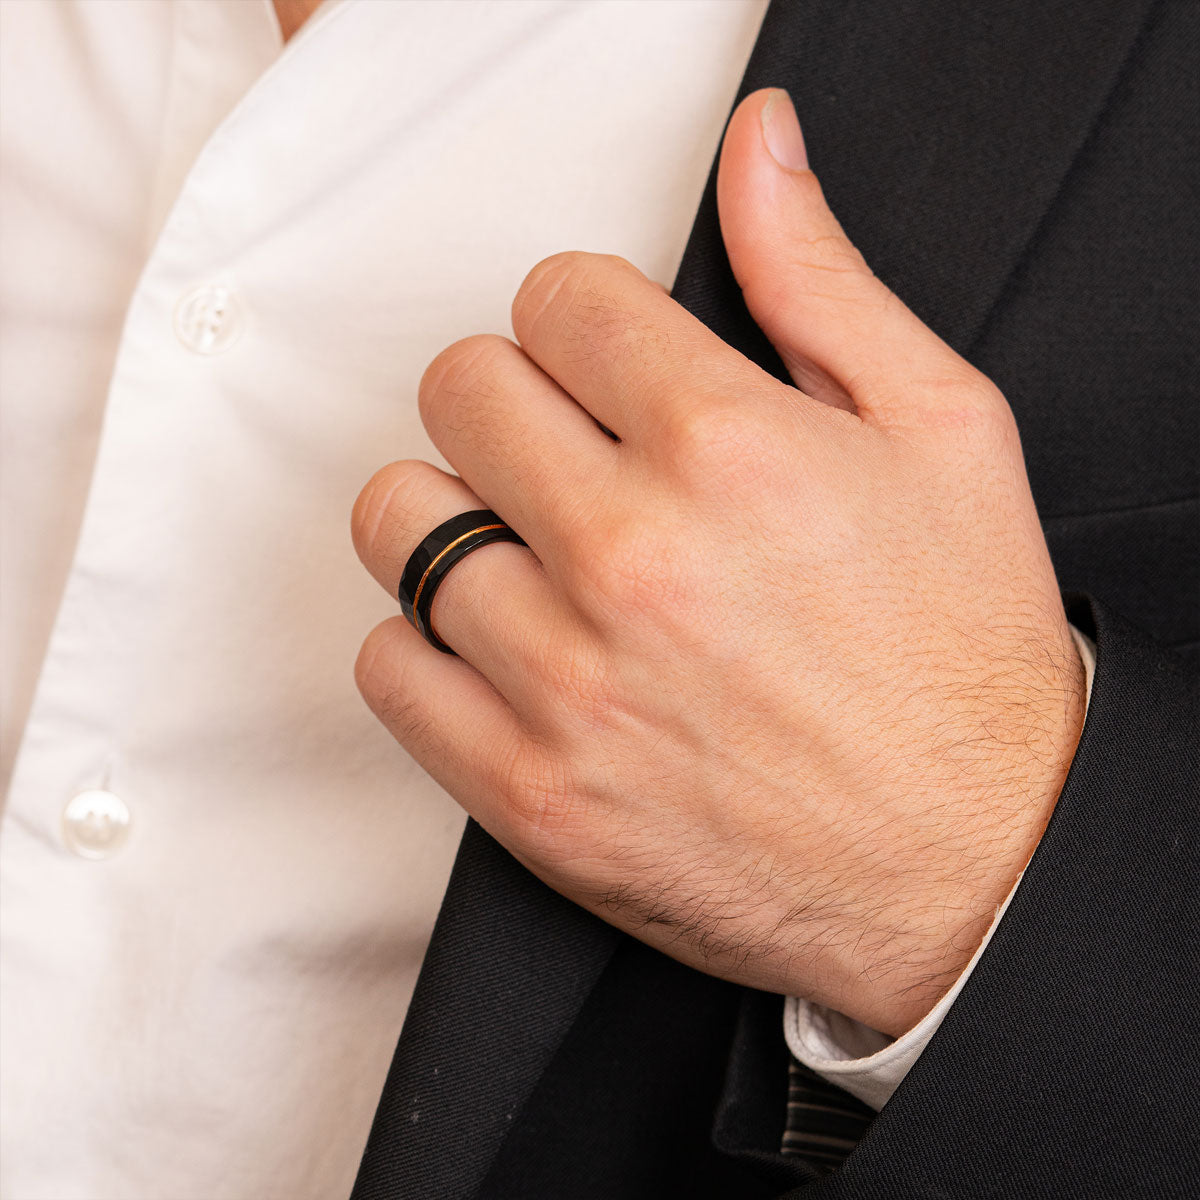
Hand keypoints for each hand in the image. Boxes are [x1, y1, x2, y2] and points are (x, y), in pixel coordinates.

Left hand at [351, 88, 1084, 1036]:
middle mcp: (633, 560)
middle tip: (568, 451)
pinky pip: (387, 668)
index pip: (557, 300)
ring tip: (530, 551)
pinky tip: (503, 648)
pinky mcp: (529, 792)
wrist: (972, 869)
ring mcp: (568, 683)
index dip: (585, 320)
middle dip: (512, 400)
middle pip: (458, 389)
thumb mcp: (942, 437)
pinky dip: (425, 645)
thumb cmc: (963, 665)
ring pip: (400, 524)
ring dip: (455, 517)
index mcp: (730, 451)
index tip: (607, 363)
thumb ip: (822, 281)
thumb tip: (757, 154)